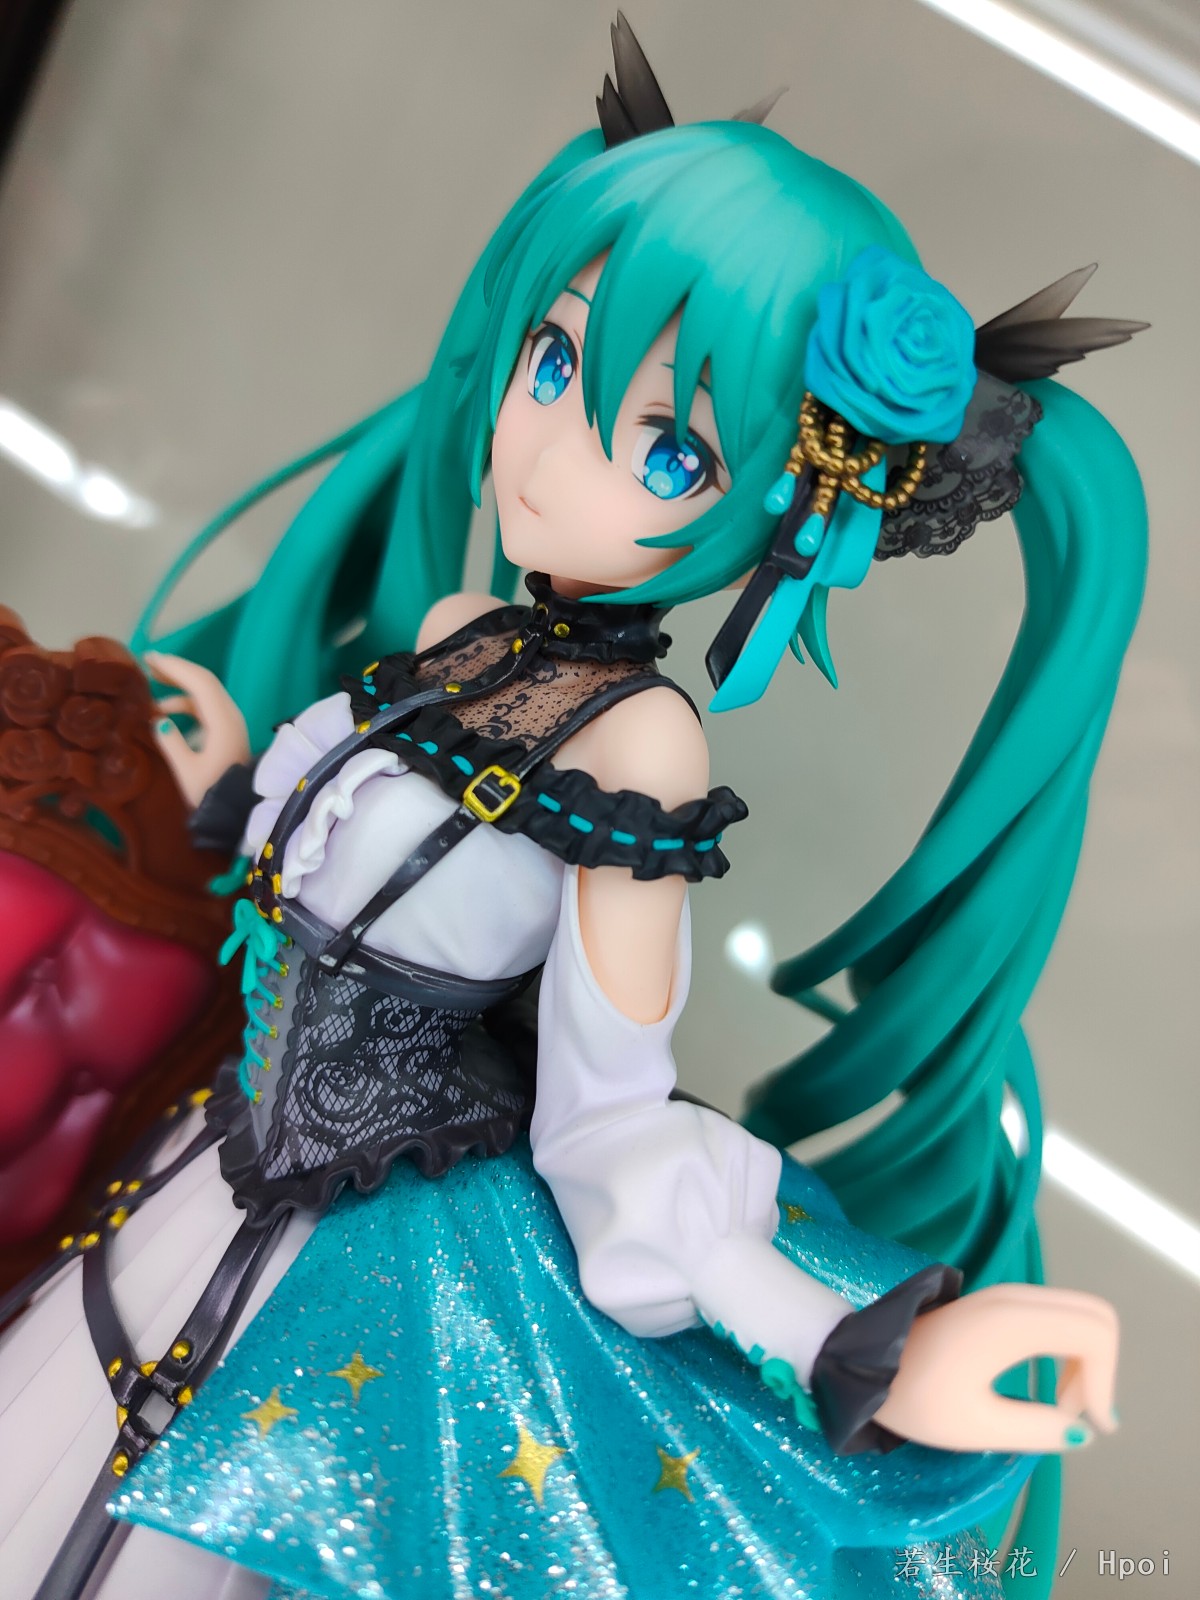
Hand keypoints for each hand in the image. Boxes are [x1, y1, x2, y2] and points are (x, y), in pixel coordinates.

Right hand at [144, 651, 249, 808]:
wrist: (239, 814)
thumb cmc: (213, 796)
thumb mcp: (187, 771)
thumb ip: (171, 743)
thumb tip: (159, 720)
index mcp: (223, 722)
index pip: (200, 682)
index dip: (175, 667)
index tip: (149, 659)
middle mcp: (230, 716)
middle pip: (204, 682)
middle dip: (177, 670)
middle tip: (148, 662)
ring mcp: (230, 724)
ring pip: (205, 694)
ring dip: (179, 687)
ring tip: (151, 683)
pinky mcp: (227, 733)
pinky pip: (205, 709)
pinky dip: (185, 704)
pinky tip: (163, 711)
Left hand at [872, 1283, 1117, 1452]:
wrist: (864, 1362)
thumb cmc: (914, 1394)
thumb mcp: (977, 1426)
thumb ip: (1037, 1430)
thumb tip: (1083, 1433)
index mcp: (1013, 1321)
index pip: (1095, 1332)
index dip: (1105, 1381)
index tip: (1092, 1426)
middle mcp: (1016, 1298)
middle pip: (1095, 1314)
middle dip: (1100, 1368)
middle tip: (1076, 1415)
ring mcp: (1007, 1297)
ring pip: (1078, 1314)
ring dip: (1084, 1361)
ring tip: (1060, 1409)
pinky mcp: (1000, 1305)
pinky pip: (1056, 1317)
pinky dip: (1068, 1350)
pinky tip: (1049, 1388)